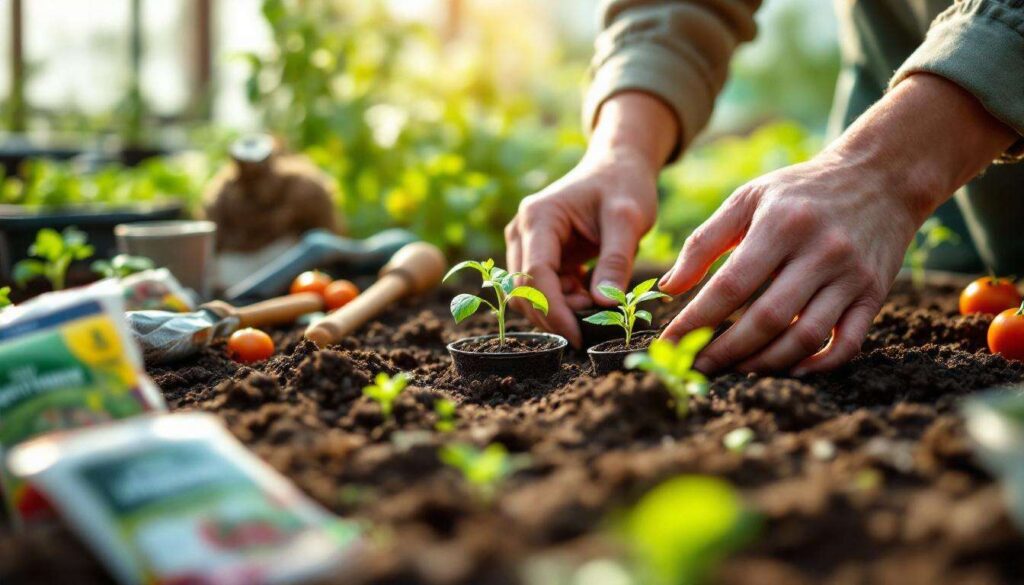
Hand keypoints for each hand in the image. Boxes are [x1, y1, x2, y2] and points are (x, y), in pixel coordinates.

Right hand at [505, 92, 676, 346]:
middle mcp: (521, 231)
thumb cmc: (623, 186)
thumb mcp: (628, 219)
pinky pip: (541, 290)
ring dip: (559, 309)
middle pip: (524, 290)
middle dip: (556, 313)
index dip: (553, 310)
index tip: (579, 337)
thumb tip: (604, 304)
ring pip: (528, 295)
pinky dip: (563, 301)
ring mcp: (525, 244)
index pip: (535, 274)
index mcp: (538, 217)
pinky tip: (591, 294)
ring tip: (596, 300)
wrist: (617, 167)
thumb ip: (616, 261)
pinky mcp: (536, 255)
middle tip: (596, 321)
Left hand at [660, 73, 1016, 374]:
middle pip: (767, 318)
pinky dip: (819, 365)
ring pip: (805, 336)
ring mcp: (850, 276)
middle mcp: (819, 251)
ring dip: (766, 362)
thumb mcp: (748, 199)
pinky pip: (848, 343)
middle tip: (698, 366)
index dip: (696, 320)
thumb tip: (668, 288)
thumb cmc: (799, 192)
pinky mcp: (874, 294)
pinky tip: (789, 369)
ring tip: (736, 369)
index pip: (731, 286)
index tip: (670, 343)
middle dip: (726, 350)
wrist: (880, 177)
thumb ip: (704, 242)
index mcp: (781, 225)